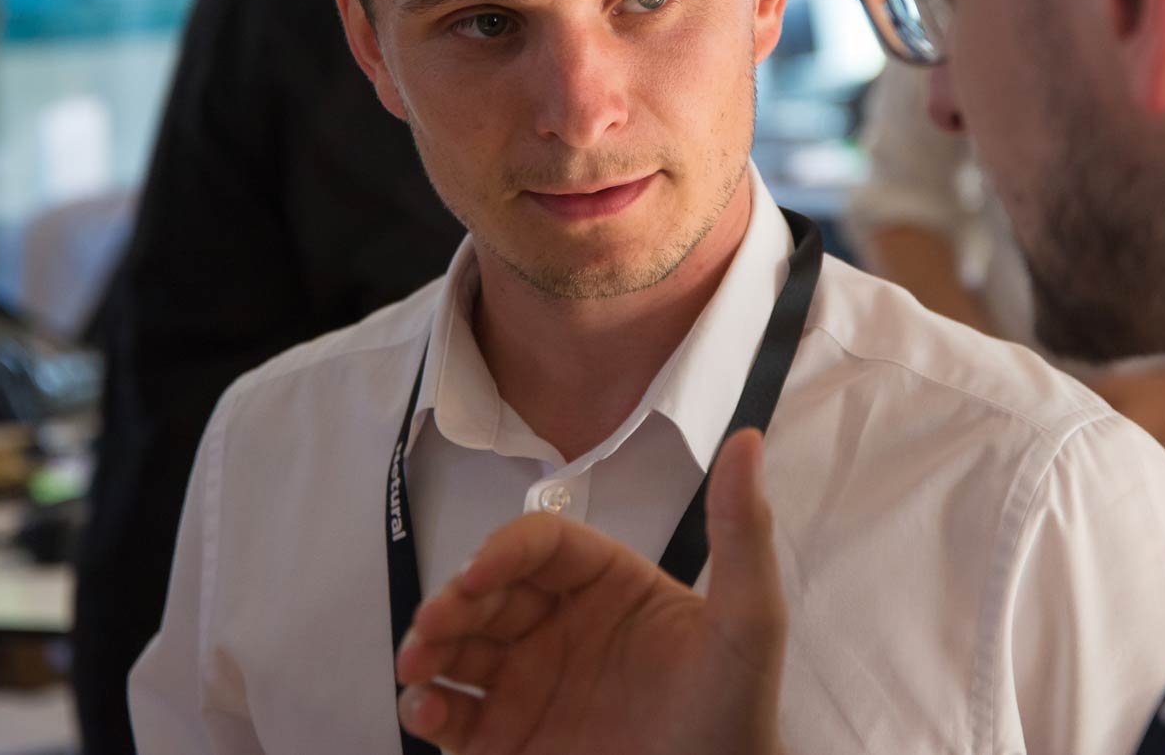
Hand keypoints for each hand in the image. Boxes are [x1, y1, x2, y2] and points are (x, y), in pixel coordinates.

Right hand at [395, 428, 787, 754]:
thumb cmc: (737, 709)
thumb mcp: (749, 619)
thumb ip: (743, 531)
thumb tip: (748, 439)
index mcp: (606, 584)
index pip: (542, 546)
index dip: (505, 549)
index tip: (478, 572)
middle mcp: (558, 625)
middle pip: (487, 594)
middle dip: (452, 601)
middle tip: (433, 626)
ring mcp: (528, 683)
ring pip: (458, 650)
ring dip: (427, 649)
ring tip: (416, 669)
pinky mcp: (506, 741)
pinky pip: (453, 717)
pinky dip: (427, 708)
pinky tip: (425, 711)